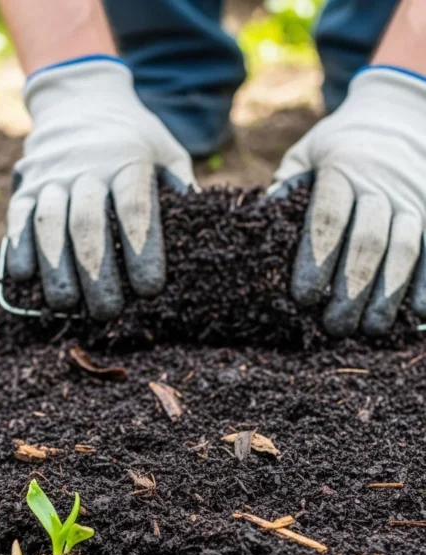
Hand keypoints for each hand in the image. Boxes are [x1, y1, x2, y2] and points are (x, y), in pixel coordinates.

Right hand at [7, 57, 195, 319]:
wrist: (79, 97)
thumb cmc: (134, 138)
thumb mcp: (165, 150)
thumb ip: (181, 188)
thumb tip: (207, 228)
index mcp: (128, 160)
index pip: (135, 209)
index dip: (142, 251)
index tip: (149, 290)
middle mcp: (87, 167)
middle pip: (88, 224)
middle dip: (97, 273)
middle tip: (107, 311)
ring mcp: (52, 176)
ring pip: (49, 225)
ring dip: (56, 268)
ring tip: (66, 305)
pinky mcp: (26, 184)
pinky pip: (18, 218)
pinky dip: (19, 248)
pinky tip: (25, 278)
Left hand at [271, 68, 425, 335]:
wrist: (398, 115)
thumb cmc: (337, 149)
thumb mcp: (305, 156)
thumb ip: (285, 192)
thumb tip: (255, 230)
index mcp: (341, 168)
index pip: (328, 217)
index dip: (315, 260)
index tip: (303, 298)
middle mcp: (381, 183)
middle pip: (367, 240)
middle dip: (350, 288)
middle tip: (333, 326)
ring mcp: (413, 197)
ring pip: (404, 248)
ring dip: (388, 294)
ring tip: (370, 329)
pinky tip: (418, 313)